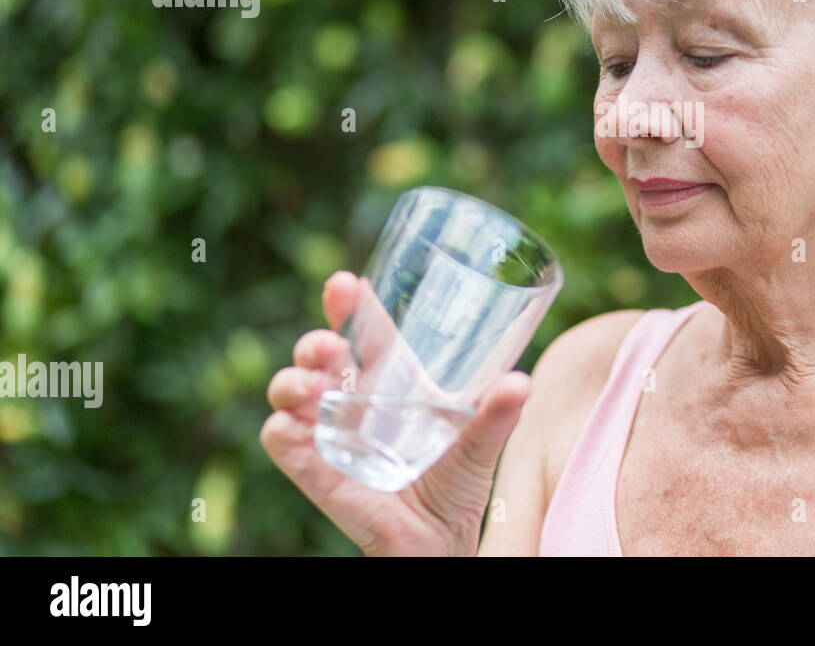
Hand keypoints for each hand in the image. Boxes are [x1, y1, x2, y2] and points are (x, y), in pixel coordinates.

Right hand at [260, 270, 531, 554]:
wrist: (442, 541)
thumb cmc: (459, 484)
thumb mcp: (482, 444)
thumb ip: (498, 414)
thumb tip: (521, 382)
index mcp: (390, 380)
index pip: (362, 330)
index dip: (347, 303)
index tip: (344, 284)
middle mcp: (355, 399)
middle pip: (319, 355)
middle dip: (315, 340)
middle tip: (330, 344)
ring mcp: (332, 433)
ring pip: (292, 392)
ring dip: (292, 380)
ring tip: (312, 384)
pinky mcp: (317, 470)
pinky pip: (284, 444)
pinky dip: (281, 431)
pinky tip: (291, 426)